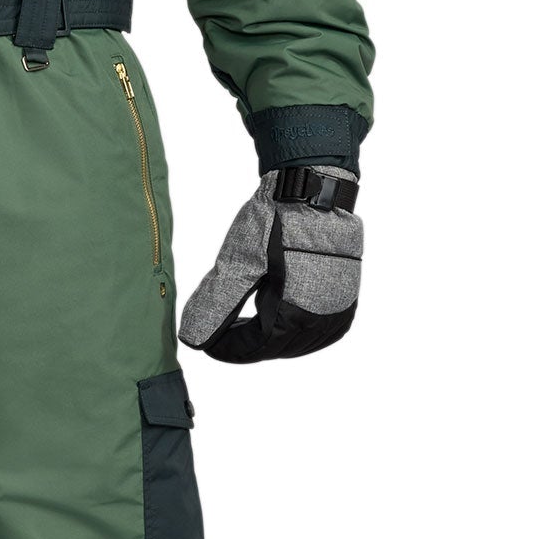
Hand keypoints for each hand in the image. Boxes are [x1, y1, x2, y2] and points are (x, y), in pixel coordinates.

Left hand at [180, 166, 361, 363]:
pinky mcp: (346, 299)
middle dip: (244, 342)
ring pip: (296, 342)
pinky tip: (275, 319)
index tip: (205, 342)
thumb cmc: (276, 221)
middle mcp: (323, 321)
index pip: (254, 347)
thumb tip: (192, 339)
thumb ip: (217, 304)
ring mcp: (339, 311)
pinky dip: (293, 331)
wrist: (312, 190)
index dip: (226, 348)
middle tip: (220, 332)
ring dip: (268, 339)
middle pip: (274, 348)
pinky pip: (318, 331)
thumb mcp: (240, 262)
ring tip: (243, 326)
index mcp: (296, 315)